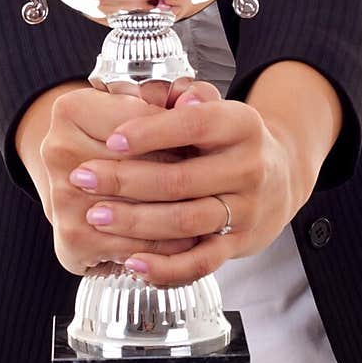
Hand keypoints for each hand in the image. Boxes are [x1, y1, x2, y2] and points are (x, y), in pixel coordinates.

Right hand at [39, 84, 202, 275]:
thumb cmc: (123, 136)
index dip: (177, 133)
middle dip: (182, 177)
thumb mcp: (150, 103)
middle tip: (215, 181)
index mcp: (70, 110)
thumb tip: (194, 100)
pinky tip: (189, 240)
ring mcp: (62, 198)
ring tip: (211, 213)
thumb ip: (179, 94)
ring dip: (180, 218)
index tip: (203, 142)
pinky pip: (133, 249)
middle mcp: (58, 152)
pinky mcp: (71, 241)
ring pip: (138, 214)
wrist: (80, 177)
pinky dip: (166, 249)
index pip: (139, 122)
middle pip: (138, 169)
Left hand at [66, 82, 320, 286]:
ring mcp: (245, 210)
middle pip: (182, 179)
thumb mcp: (217, 106)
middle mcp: (248, 168)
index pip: (195, 125)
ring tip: (95, 215)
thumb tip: (176, 95)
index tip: (111, 140)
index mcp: (241, 125)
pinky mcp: (237, 245)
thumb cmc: (227, 137)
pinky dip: (166, 267)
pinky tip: (131, 262)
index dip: (151, 133)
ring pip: (186, 222)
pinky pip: (201, 262)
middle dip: (126, 180)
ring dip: (136, 222)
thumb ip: (190, 95)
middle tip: (81, 177)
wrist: (280, 176)